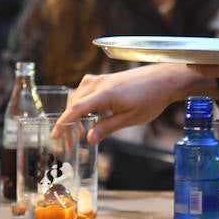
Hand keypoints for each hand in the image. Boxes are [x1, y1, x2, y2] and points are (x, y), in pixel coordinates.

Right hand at [59, 65, 202, 143]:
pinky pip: (86, 90)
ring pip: (78, 95)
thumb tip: (89, 139)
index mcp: (104, 94)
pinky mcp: (106, 78)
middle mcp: (99, 83)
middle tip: (69, 140)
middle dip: (68, 120)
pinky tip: (89, 113)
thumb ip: (107, 128)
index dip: (63, 123)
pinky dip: (82, 102)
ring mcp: (101, 79)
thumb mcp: (130, 119)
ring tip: (79, 129)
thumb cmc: (151, 99)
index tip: (55, 135)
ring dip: (75, 111)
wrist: (164, 79)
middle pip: (74, 102)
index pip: (76, 109)